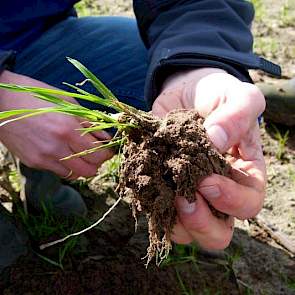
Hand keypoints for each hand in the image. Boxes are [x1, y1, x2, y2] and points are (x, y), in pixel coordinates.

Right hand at [0, 71, 113, 178]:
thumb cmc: (35, 96)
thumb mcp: (66, 102)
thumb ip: (88, 122)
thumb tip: (105, 137)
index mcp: (67, 129)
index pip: (98, 154)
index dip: (107, 153)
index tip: (108, 149)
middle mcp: (56, 148)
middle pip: (89, 170)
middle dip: (97, 163)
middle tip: (96, 152)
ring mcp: (43, 158)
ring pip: (75, 175)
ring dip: (82, 166)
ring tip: (80, 153)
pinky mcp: (33, 162)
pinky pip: (58, 172)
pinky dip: (67, 166)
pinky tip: (63, 152)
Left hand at [152, 68, 265, 249]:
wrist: (186, 92)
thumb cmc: (217, 95)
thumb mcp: (237, 96)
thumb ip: (237, 115)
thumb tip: (216, 141)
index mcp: (243, 176)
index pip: (247, 205)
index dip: (231, 202)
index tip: (208, 181)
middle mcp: (217, 193)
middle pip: (217, 233)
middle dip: (201, 223)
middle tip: (183, 199)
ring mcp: (188, 193)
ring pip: (185, 231)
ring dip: (172, 220)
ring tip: (163, 191)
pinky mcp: (163, 187)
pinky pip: (156, 211)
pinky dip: (149, 204)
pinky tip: (144, 183)